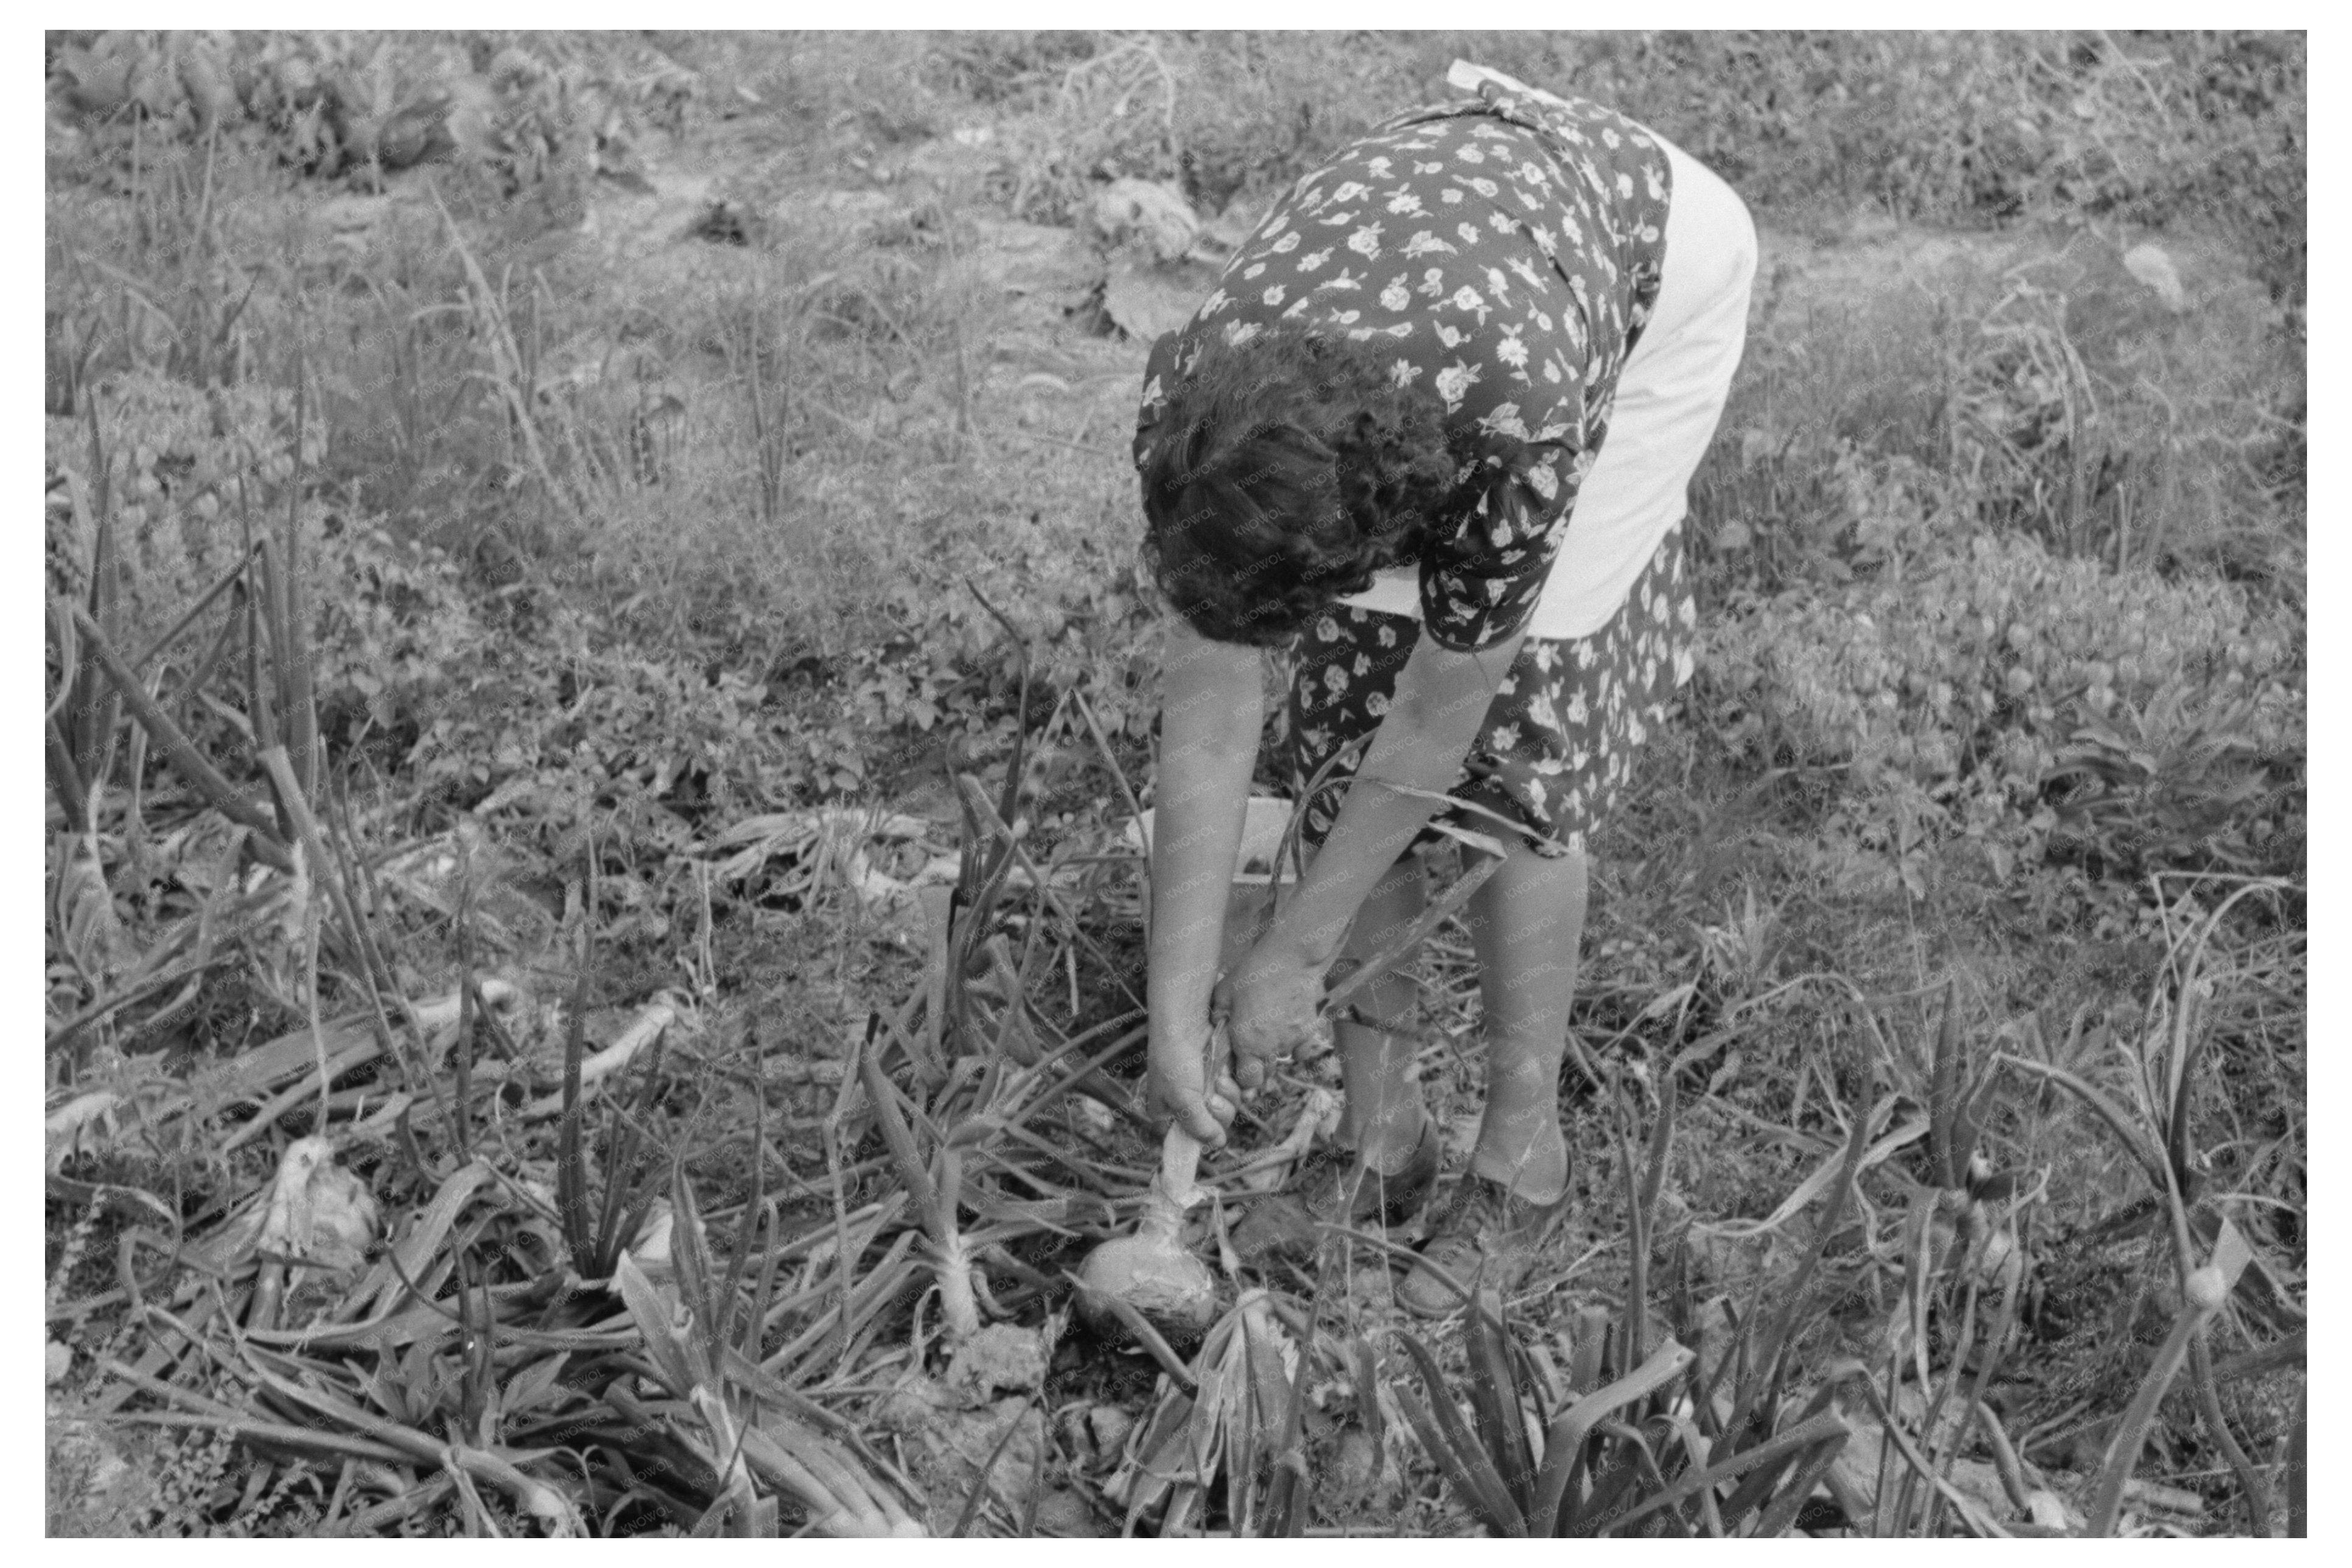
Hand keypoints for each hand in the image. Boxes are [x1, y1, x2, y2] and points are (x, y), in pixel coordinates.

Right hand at [1148, 1019, 1240, 1146]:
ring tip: (1219, 1078)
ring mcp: (1206, 1090)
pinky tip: (1226, 1072)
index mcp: (1168, 1113)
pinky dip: (1235, 1084)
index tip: (1206, 1130)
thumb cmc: (1175, 1059)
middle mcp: (1188, 1104)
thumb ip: (1198, 1126)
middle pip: (1214, 1126)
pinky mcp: (1222, 1076)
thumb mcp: (1182, 1098)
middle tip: (1211, 1097)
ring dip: (1228, 1095)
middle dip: (1218, 1112)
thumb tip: (1217, 1144)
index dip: (1198, 1139)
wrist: (1188, 1021)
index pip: (1185, 1141)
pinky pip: (1237, 1092)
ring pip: (1229, 1109)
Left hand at [1220, 941, 1328, 1094]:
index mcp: (1247, 1044)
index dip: (1242, 1077)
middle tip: (1251, 1047)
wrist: (1290, 959)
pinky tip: (1288, 1032)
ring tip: (1268, 1035)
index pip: (1248, 1081)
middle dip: (1257, 1067)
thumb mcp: (1224, 992)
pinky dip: (1296, 1047)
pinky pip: (1302, 1051)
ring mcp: (1293, 1041)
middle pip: (1266, 1074)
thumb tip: (1218, 1025)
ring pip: (1282, 1061)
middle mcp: (1271, 1049)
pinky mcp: (1310, 1031)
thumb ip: (1218, 1015)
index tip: (1239, 1064)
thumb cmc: (1253, 973)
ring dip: (1274, 1055)